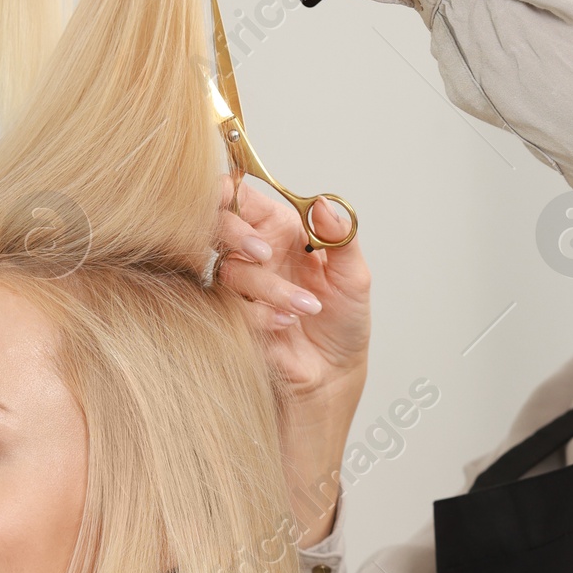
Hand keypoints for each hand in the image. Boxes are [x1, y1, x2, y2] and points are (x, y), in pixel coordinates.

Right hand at [212, 174, 368, 543]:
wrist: (333, 379)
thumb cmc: (343, 326)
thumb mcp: (354, 278)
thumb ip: (341, 237)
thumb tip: (323, 203)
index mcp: (280, 231)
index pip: (240, 197)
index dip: (232, 194)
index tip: (240, 201)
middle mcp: (253, 254)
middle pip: (217, 224)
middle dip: (237, 234)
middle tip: (267, 253)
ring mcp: (237, 287)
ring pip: (229, 269)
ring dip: (267, 286)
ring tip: (305, 308)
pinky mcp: (229, 319)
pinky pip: (230, 307)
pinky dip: (259, 314)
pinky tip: (285, 325)